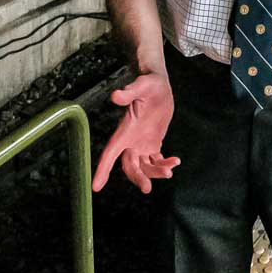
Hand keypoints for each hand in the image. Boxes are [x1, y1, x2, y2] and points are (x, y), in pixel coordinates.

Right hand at [92, 72, 180, 193]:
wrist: (159, 85)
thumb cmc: (148, 84)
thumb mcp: (141, 85)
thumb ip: (130, 92)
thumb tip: (116, 96)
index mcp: (125, 131)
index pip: (110, 153)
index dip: (102, 169)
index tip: (96, 187)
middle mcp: (131, 140)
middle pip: (129, 166)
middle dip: (137, 178)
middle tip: (147, 188)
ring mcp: (142, 143)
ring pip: (144, 166)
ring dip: (155, 172)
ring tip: (170, 171)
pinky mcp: (153, 143)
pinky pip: (156, 160)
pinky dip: (164, 164)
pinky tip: (175, 162)